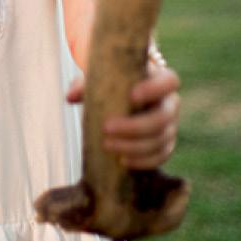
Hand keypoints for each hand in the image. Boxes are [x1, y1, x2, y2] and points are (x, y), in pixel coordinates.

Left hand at [66, 65, 180, 169]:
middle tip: (106, 128)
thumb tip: (70, 97)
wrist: (120, 98)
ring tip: (107, 145)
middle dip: (135, 126)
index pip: (169, 81)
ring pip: (161, 140)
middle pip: (163, 117)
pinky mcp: (165, 145)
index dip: (154, 89)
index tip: (131, 96)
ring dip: (134, 146)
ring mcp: (170, 126)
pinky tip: (122, 161)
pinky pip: (161, 156)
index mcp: (159, 79)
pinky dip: (143, 161)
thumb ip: (85, 84)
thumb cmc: (111, 84)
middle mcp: (170, 103)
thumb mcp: (100, 78)